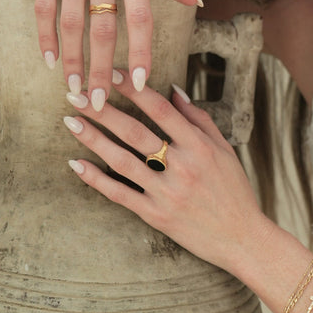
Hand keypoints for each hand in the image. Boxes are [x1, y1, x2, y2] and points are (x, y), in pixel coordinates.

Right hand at [33, 0, 199, 106]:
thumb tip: (196, 4)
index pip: (140, 18)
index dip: (139, 52)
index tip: (137, 82)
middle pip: (102, 28)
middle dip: (100, 70)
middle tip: (99, 102)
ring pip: (71, 23)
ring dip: (71, 61)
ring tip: (74, 90)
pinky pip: (45, 7)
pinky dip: (45, 35)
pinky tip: (48, 59)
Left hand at [63, 72, 266, 273]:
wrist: (241, 238)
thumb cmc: (233, 191)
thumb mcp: (224, 149)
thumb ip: (198, 119)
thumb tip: (174, 90)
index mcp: (199, 146)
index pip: (160, 109)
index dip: (133, 89)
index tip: (111, 73)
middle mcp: (182, 167)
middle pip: (134, 132)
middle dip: (102, 110)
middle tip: (77, 94)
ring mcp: (166, 192)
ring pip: (121, 161)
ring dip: (93, 139)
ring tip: (70, 121)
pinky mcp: (155, 215)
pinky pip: (119, 194)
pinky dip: (95, 179)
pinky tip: (76, 164)